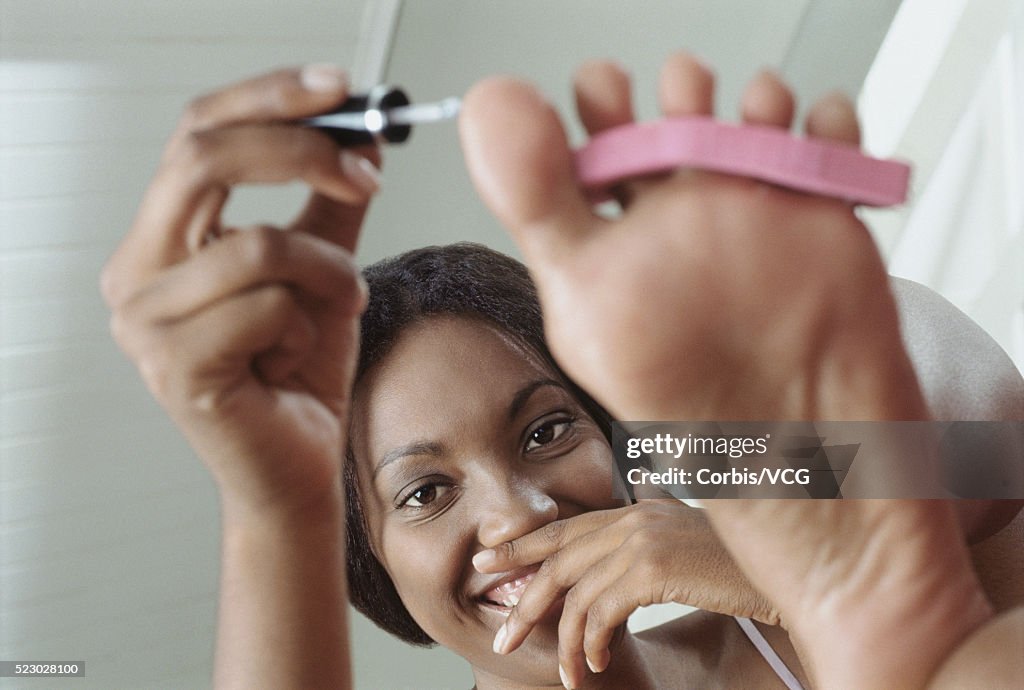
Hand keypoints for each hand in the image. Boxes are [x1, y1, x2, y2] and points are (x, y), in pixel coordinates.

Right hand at [101, 66, 379, 519]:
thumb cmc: (300, 373)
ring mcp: (145, 322)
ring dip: (327, 272)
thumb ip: (333, 203)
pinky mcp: (175, 367)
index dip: (269, 98)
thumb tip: (364, 135)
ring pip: (257, 244)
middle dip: (302, 153)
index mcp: (162, 237)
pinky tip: (297, 357)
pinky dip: (307, 325)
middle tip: (366, 175)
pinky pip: (266, 307)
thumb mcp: (324, 269)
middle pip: (204, 158)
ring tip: (341, 304)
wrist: (298, 466)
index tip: (340, 88)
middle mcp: (136, 272)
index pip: (197, 132)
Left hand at [460, 53, 925, 423]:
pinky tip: (812, 131)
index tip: (605, 94)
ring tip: (755, 118)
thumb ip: (529, 195)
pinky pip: (825, 135)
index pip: (601, 139)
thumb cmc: (677, 386)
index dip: (600, 104)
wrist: (788, 433)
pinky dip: (826, 119)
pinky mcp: (816, 209)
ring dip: (756, 97)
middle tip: (683, 104)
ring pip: (752, 111)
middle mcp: (681, 211)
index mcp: (619, 226)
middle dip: (682, 89)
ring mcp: (750, 206)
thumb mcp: (580, 288)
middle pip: (677, 111)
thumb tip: (487, 101)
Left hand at [476, 500, 778, 687]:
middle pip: (557, 559)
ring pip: (575, 594)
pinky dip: (590, 645)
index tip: (487, 561)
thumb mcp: (684, 543)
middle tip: (501, 635)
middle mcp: (632, 518)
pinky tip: (595, 666)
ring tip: (563, 675)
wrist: (791, 568)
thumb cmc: (739, 564)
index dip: (521, 545)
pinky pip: (600, 612)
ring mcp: (641, 540)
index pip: (564, 527)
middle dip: (523, 600)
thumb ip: (644, 543)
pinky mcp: (653, 569)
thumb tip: (612, 569)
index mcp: (634, 510)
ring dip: (563, 642)